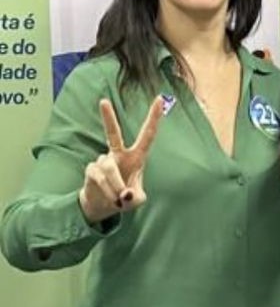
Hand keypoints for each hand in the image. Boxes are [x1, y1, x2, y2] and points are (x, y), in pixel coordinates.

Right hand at [78, 97, 163, 223]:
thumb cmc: (124, 197)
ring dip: (116, 186)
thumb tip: (124, 194)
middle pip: (113, 133)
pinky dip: (108, 191)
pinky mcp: (91, 170)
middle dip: (108, 117)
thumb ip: (135, 197)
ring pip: (109, 169)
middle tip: (103, 101)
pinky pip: (99, 178)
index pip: (147, 134)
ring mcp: (103, 161)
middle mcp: (119, 155)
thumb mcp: (136, 200)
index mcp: (137, 157)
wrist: (103, 206)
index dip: (154, 118)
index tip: (160, 99)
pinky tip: (111, 198)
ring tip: (119, 199)